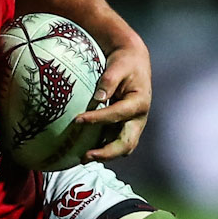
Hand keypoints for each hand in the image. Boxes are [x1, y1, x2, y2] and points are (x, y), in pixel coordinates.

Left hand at [73, 43, 150, 161]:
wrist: (135, 61)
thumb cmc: (125, 62)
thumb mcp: (118, 65)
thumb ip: (109, 80)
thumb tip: (98, 98)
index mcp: (139, 103)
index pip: (117, 115)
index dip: (97, 119)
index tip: (77, 120)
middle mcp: (139, 118)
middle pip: (126, 143)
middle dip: (107, 153)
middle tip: (86, 156)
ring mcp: (133, 124)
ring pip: (123, 148)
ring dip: (105, 155)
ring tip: (84, 157)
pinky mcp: (126, 126)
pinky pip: (116, 141)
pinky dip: (104, 147)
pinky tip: (87, 148)